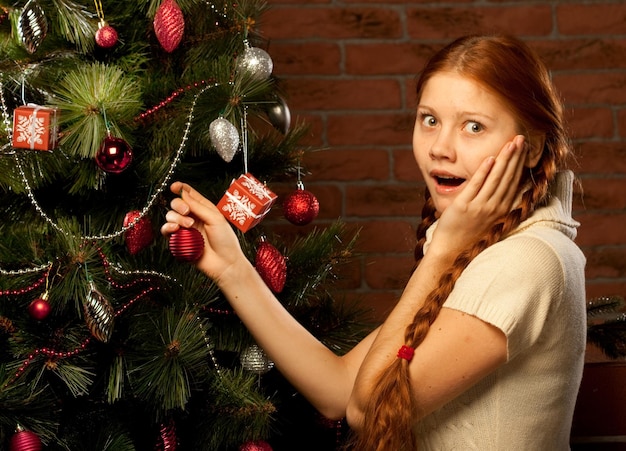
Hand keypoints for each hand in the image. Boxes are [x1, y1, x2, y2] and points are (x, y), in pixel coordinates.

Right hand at [161, 181, 245, 281]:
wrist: (225, 263)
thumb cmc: (225, 241)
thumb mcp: (215, 218)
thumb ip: (198, 206)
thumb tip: (183, 193)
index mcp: (204, 209)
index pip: (189, 194)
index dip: (180, 188)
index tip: (174, 186)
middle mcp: (193, 217)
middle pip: (176, 204)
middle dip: (178, 205)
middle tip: (187, 212)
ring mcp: (185, 229)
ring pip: (170, 216)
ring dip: (177, 218)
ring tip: (189, 226)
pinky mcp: (179, 241)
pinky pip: (166, 231)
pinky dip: (168, 228)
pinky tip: (175, 230)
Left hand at [431, 135, 528, 254]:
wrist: (451, 251)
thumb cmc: (468, 234)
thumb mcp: (488, 218)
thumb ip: (496, 202)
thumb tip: (504, 185)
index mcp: (502, 210)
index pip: (515, 182)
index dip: (520, 164)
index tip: (524, 148)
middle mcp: (494, 208)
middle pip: (508, 177)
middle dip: (515, 156)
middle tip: (521, 138)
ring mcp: (479, 207)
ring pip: (495, 179)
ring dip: (504, 159)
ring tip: (510, 143)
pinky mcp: (464, 207)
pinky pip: (475, 186)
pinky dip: (483, 172)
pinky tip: (490, 158)